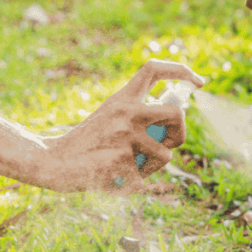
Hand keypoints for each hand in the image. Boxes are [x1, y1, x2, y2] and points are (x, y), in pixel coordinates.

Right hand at [35, 60, 205, 192]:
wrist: (52, 162)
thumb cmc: (84, 143)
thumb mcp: (109, 117)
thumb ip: (138, 113)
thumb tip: (177, 114)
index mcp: (122, 98)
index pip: (154, 69)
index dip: (181, 70)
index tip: (198, 82)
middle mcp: (127, 112)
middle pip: (178, 114)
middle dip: (179, 134)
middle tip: (166, 143)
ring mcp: (125, 137)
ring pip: (167, 154)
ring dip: (153, 166)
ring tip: (129, 166)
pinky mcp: (123, 162)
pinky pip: (146, 178)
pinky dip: (134, 183)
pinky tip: (114, 178)